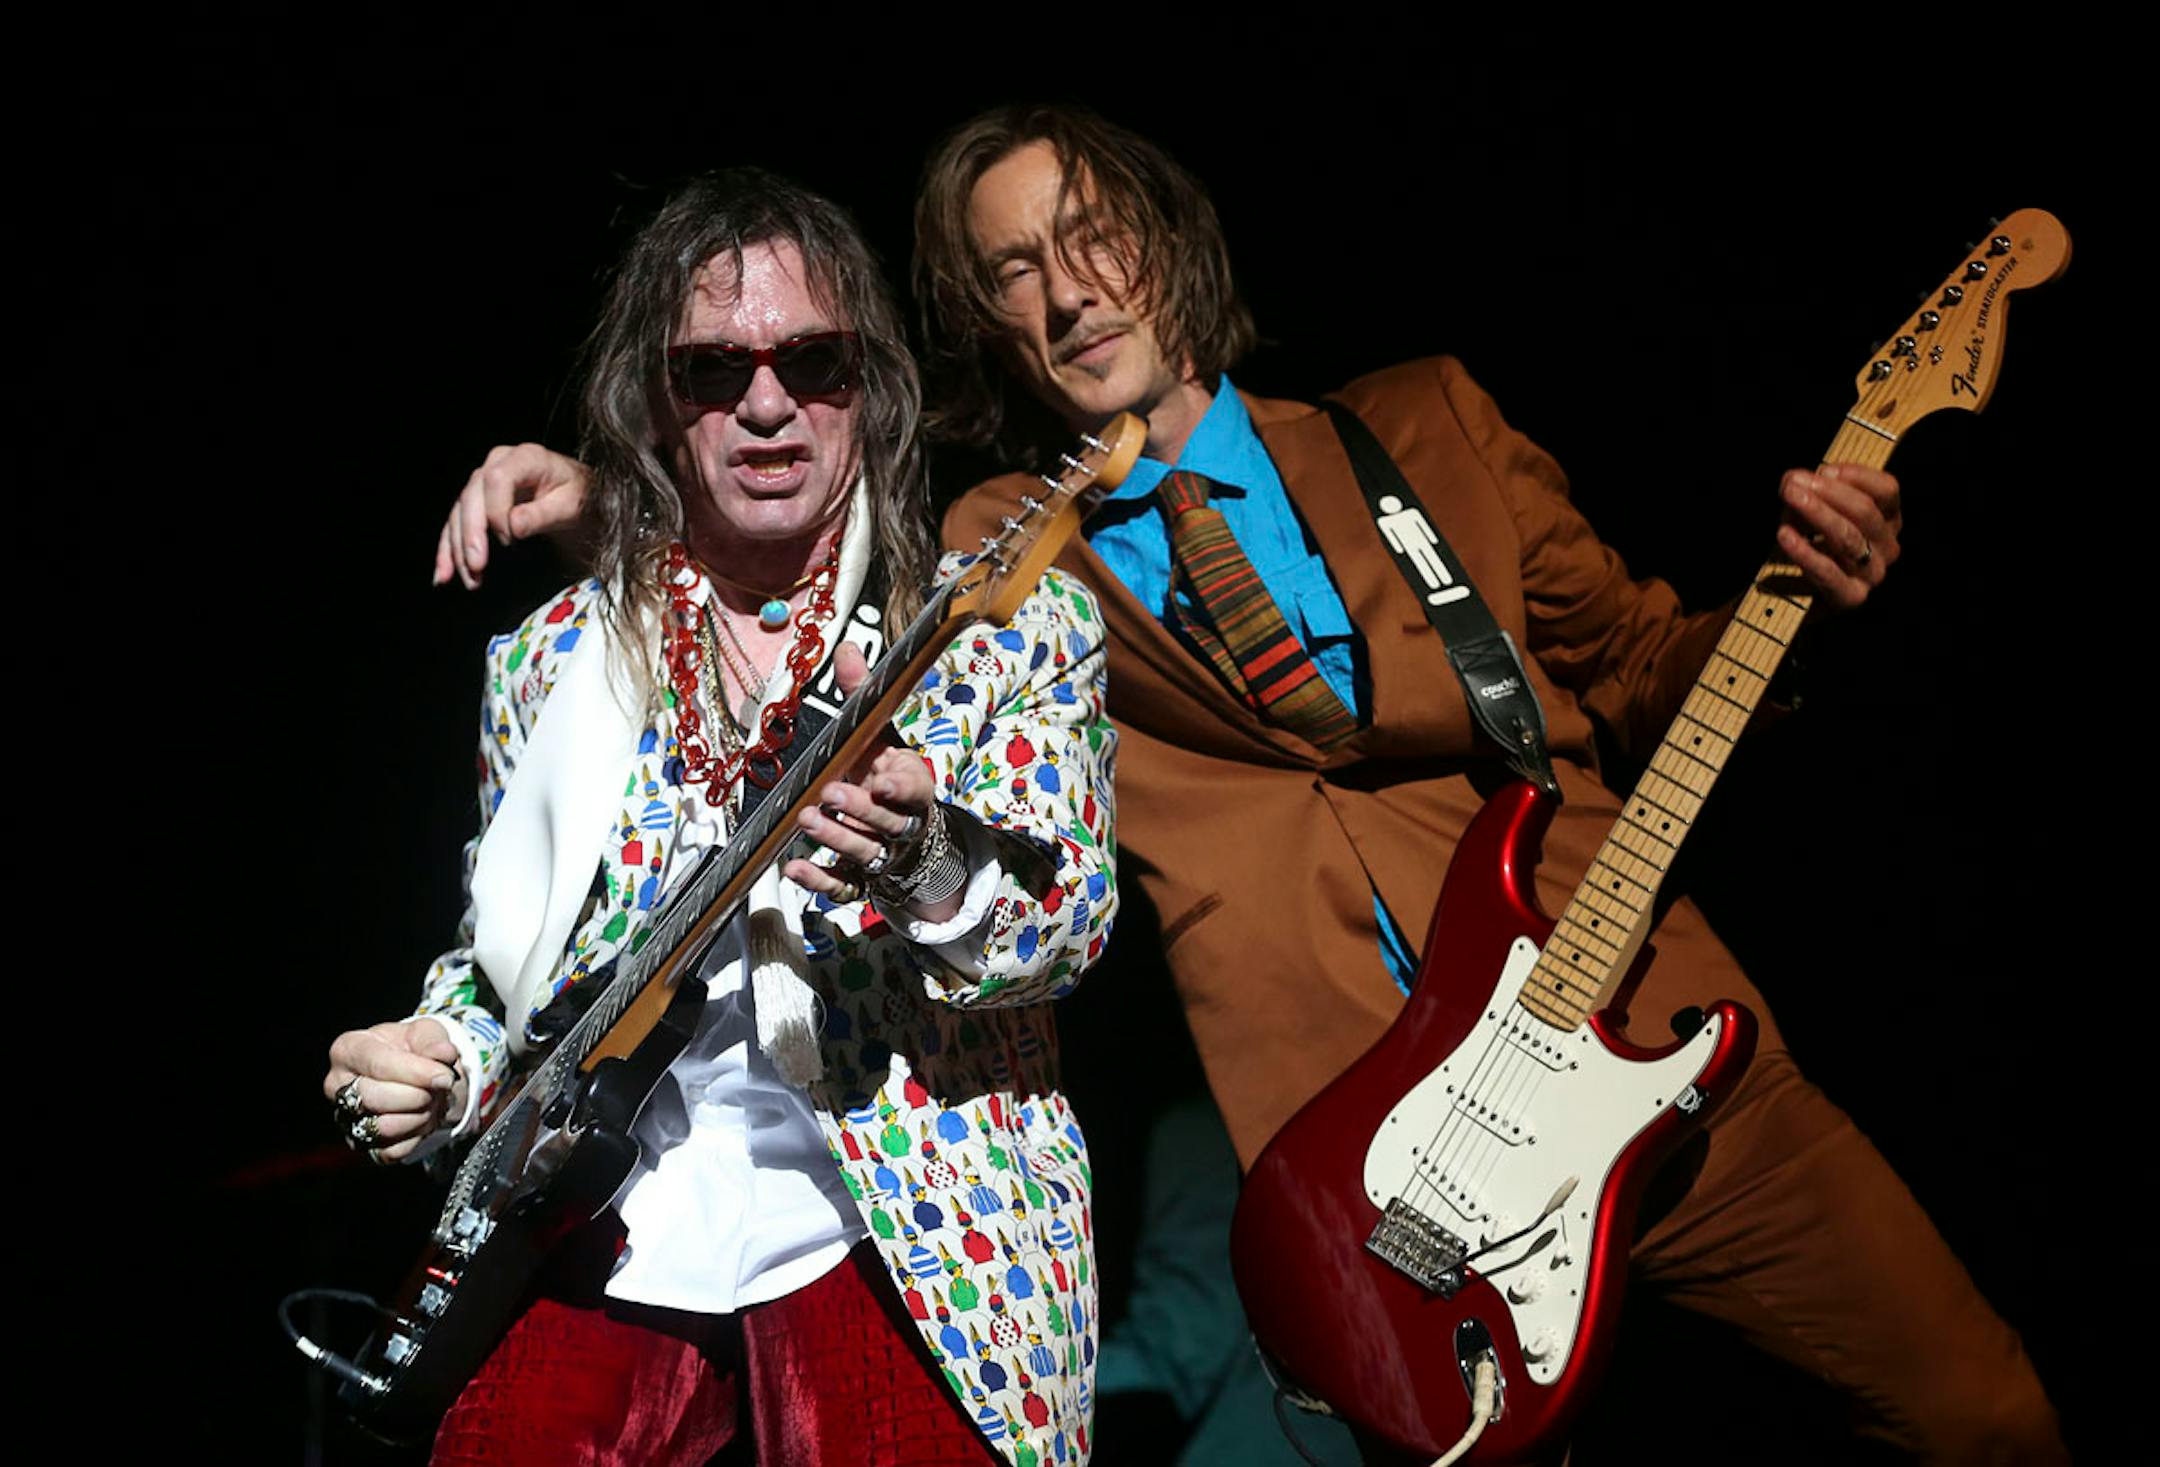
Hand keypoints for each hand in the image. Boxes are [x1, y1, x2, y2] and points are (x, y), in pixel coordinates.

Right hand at [323, 1018, 464, 1162]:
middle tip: (439, 1087)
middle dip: (418, 1095)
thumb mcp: (426, 1033)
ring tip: (431, 1101)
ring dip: (420, 1116)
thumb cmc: (413, 1049)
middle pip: (376, 1098)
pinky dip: (415, 1137)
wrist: (416, 1074)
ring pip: (384, 1128)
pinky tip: (421, 1118)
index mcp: (347, 1049)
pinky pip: (391, 1151)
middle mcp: (337, 1085)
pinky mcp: (359, 1144)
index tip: (445, 1077)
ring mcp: (345, 1117)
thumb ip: (434, 1041)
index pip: (378, 1064)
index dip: (416, 1072)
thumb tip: (444, 1054)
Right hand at [433, 444, 592, 589]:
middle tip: (477, 566)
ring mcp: (483, 481)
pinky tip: (444, 573)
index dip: (496, 510)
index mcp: (525, 457)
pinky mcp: (476, 501)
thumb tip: (514, 525)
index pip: (496, 479)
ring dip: (458, 548)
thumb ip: (543, 514)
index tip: (509, 539)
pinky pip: (456, 524)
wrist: (577, 495)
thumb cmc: (577, 495)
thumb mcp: (570, 504)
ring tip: (469, 577)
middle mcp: (498, 463)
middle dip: (471, 534)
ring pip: (459, 513)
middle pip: (471, 496)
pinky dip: (449, 550)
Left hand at [782, 644, 958, 919]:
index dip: (900, 786)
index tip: (882, 777)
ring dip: (837, 838)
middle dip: (861, 809)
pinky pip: (844, 886)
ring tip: (807, 820)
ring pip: (866, 852)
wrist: (904, 832)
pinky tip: (795, 869)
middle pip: (888, 823)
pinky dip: (820, 882)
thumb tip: (847, 647)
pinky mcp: (861, 878)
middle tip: (831, 793)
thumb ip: (862, 696)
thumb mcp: (879, 734)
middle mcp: (901, 824)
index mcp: (912, 787)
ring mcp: (882, 854)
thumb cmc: (885, 773)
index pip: (914, 789)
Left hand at [1774, 463, 1901, 612]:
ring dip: (1817, 513)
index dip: (1857, 476)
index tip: (1824, 469)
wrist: (1798, 598)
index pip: (1887, 490)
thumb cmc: (1811, 545)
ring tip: (1790, 498)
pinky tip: (1784, 535)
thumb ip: (1811, 493)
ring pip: (1848, 538)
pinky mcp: (1851, 596)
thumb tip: (1794, 479)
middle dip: (1827, 492)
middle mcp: (1887, 546)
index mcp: (1888, 520)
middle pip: (1865, 512)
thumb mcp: (1814, 512)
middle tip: (1793, 483)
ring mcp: (1872, 573)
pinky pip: (1828, 572)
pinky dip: (1804, 552)